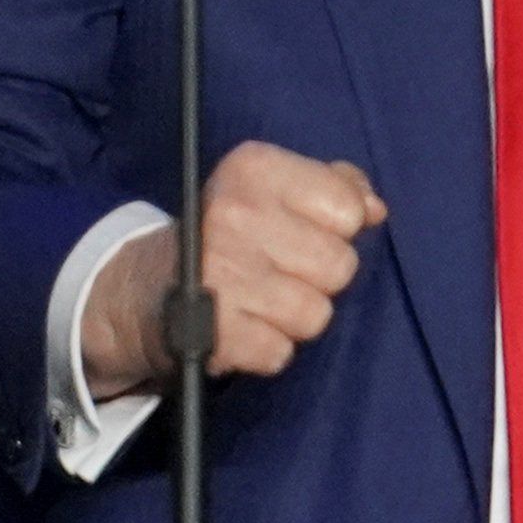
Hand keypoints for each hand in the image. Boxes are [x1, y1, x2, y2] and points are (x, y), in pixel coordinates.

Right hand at [84, 142, 387, 394]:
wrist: (146, 286)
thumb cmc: (233, 232)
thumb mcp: (276, 189)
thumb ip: (335, 187)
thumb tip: (376, 209)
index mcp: (253, 169)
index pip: (349, 209)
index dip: (338, 228)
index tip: (303, 230)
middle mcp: (232, 214)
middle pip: (340, 266)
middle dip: (319, 278)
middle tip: (280, 271)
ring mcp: (219, 273)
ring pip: (316, 315)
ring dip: (294, 317)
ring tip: (261, 301)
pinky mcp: (212, 329)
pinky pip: (281, 353)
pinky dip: (266, 349)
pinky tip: (243, 328)